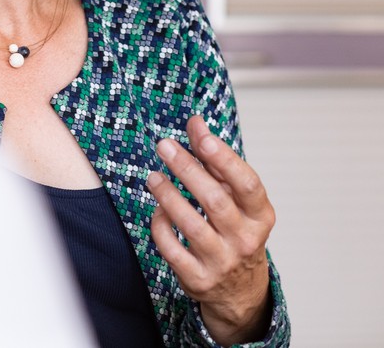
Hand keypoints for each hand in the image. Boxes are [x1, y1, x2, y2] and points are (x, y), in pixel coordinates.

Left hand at [147, 115, 273, 346]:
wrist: (241, 291)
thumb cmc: (235, 231)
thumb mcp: (235, 199)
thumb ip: (215, 161)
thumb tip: (195, 124)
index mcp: (261, 216)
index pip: (247, 184)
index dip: (225, 160)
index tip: (202, 138)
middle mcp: (245, 240)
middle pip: (215, 201)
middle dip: (187, 169)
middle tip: (164, 146)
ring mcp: (222, 262)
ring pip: (192, 226)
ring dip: (168, 196)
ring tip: (153, 177)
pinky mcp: (198, 279)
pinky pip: (172, 249)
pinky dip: (161, 226)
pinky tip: (157, 210)